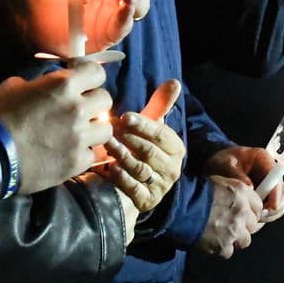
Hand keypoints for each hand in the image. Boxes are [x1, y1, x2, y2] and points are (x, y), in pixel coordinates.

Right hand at [0, 60, 112, 194]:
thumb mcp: (16, 86)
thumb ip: (42, 83)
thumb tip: (51, 87)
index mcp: (63, 85)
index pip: (97, 72)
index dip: (90, 76)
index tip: (83, 82)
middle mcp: (78, 109)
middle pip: (105, 99)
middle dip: (94, 102)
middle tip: (80, 109)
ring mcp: (80, 138)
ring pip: (106, 129)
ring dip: (94, 129)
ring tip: (78, 133)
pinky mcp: (77, 163)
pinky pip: (92, 154)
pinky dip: (83, 153)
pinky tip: (68, 153)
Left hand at [103, 80, 183, 212]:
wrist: (137, 183)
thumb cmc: (142, 147)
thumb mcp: (152, 127)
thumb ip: (161, 105)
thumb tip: (175, 81)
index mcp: (176, 148)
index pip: (160, 134)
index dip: (143, 125)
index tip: (124, 116)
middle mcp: (172, 168)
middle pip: (149, 151)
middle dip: (129, 139)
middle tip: (110, 129)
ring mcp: (160, 186)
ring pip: (140, 169)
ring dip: (122, 155)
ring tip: (107, 144)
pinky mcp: (147, 201)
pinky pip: (134, 189)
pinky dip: (122, 178)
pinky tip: (110, 168)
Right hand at [195, 176, 263, 257]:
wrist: (178, 207)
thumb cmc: (194, 191)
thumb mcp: (219, 182)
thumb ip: (235, 193)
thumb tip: (241, 201)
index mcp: (242, 193)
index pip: (258, 207)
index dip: (250, 212)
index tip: (244, 214)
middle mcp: (242, 212)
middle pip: (253, 225)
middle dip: (243, 226)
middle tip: (230, 224)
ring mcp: (234, 230)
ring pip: (244, 240)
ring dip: (235, 238)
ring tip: (221, 234)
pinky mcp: (224, 245)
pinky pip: (229, 251)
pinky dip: (222, 248)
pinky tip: (212, 241)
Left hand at [204, 144, 283, 222]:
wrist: (217, 166)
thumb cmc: (222, 161)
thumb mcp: (225, 164)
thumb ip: (236, 174)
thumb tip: (250, 188)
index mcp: (264, 160)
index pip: (278, 179)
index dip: (276, 194)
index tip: (269, 207)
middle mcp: (271, 175)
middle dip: (272, 209)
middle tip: (257, 215)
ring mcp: (270, 188)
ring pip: (278, 207)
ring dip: (266, 216)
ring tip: (249, 218)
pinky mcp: (265, 199)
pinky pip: (269, 213)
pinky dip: (260, 219)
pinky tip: (247, 220)